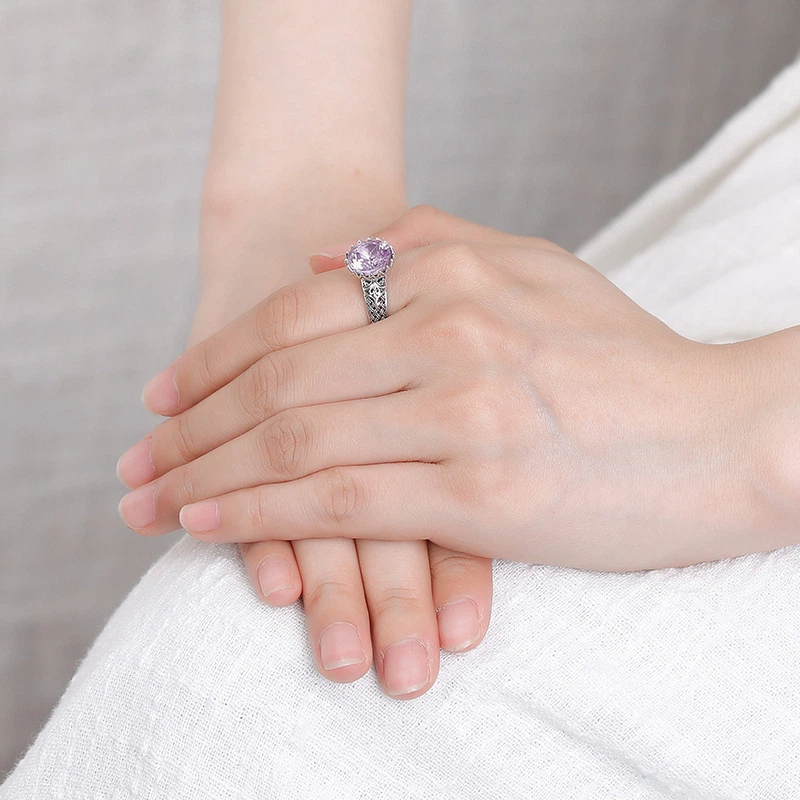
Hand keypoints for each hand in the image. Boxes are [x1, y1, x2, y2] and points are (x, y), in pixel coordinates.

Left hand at [159, 204, 789, 570]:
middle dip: (194, 424)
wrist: (727, 431)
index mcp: (454, 274)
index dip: (216, 358)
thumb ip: (429, 243)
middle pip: (279, 379)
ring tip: (152, 501)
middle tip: (137, 459)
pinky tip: (212, 526)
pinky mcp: (483, 493)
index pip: (294, 316)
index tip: (166, 398)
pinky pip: (340, 501)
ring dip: (209, 473)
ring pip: (295, 440)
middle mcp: (449, 333)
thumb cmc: (627, 357)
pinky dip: (264, 513)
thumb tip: (325, 262)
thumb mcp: (532, 268)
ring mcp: (463, 412)